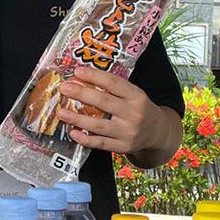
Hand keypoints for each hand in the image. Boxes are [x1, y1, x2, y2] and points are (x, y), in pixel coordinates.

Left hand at [56, 66, 179, 162]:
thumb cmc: (139, 110)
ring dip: (77, 119)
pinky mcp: (122, 147)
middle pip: (104, 102)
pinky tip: (72, 132)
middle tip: (64, 88)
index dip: (95, 76)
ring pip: (98, 125)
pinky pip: (100, 143)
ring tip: (61, 112)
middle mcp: (133, 114)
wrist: (158, 133)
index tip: (77, 72)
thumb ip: (113, 89)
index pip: (114, 83)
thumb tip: (82, 79)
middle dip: (81, 94)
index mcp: (136, 96)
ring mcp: (128, 132)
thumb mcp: (133, 95)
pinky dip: (85, 139)